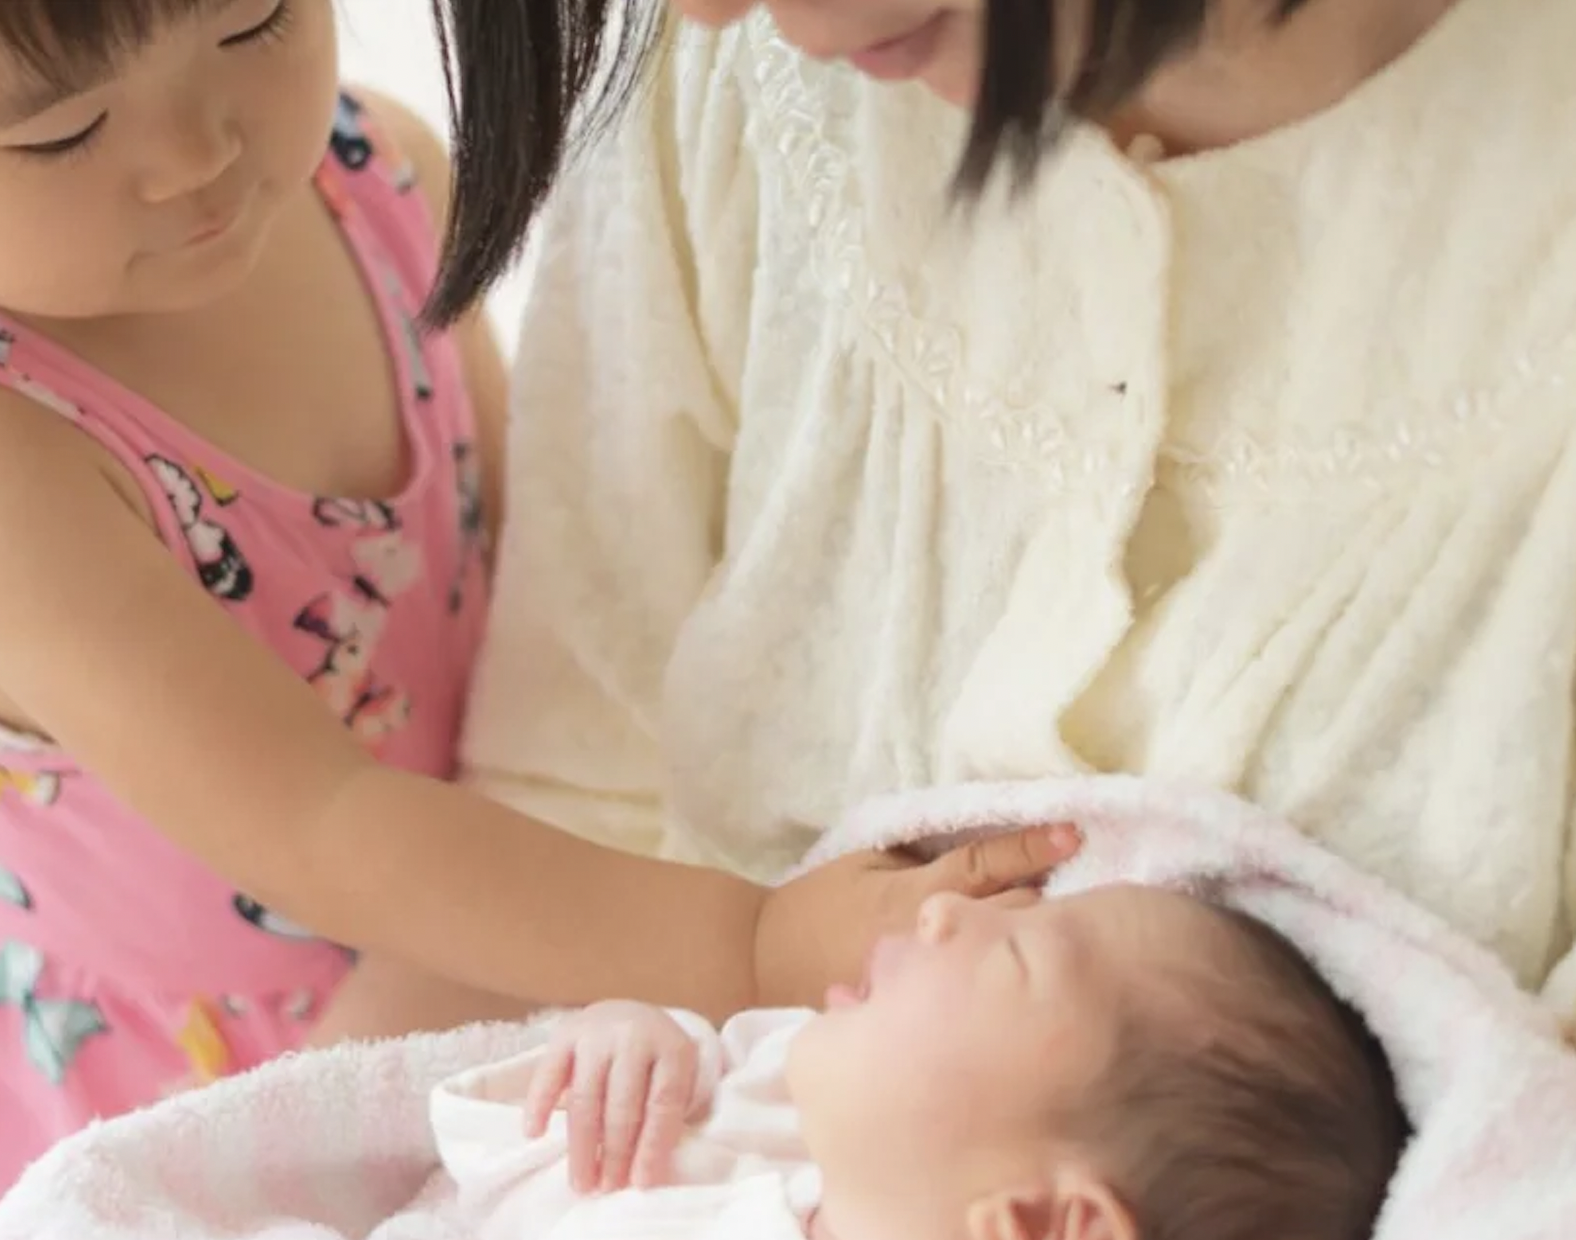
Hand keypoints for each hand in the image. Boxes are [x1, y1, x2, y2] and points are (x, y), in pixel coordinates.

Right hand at [521, 1001, 699, 1192]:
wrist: (629, 1016)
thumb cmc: (656, 1061)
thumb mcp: (679, 1078)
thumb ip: (668, 1117)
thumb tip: (646, 1175)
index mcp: (672, 1047)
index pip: (663, 1103)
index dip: (652, 1146)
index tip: (641, 1183)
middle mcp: (634, 1035)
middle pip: (623, 1104)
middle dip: (614, 1153)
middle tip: (606, 1188)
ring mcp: (597, 1032)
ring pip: (586, 1096)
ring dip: (581, 1145)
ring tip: (581, 1182)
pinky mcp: (565, 1033)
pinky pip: (548, 1073)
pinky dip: (538, 1105)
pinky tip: (534, 1135)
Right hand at [754, 823, 1081, 1008]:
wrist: (766, 962)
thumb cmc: (817, 904)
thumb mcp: (863, 862)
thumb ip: (920, 856)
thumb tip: (980, 850)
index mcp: (914, 895)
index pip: (982, 865)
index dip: (1029, 848)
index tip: (1072, 834)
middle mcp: (930, 943)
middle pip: (1011, 918)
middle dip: (1050, 903)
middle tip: (1086, 892)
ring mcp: (930, 988)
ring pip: (1002, 964)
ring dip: (1036, 946)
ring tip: (1067, 939)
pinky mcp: (924, 1020)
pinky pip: (978, 1001)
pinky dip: (1004, 986)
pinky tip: (1025, 986)